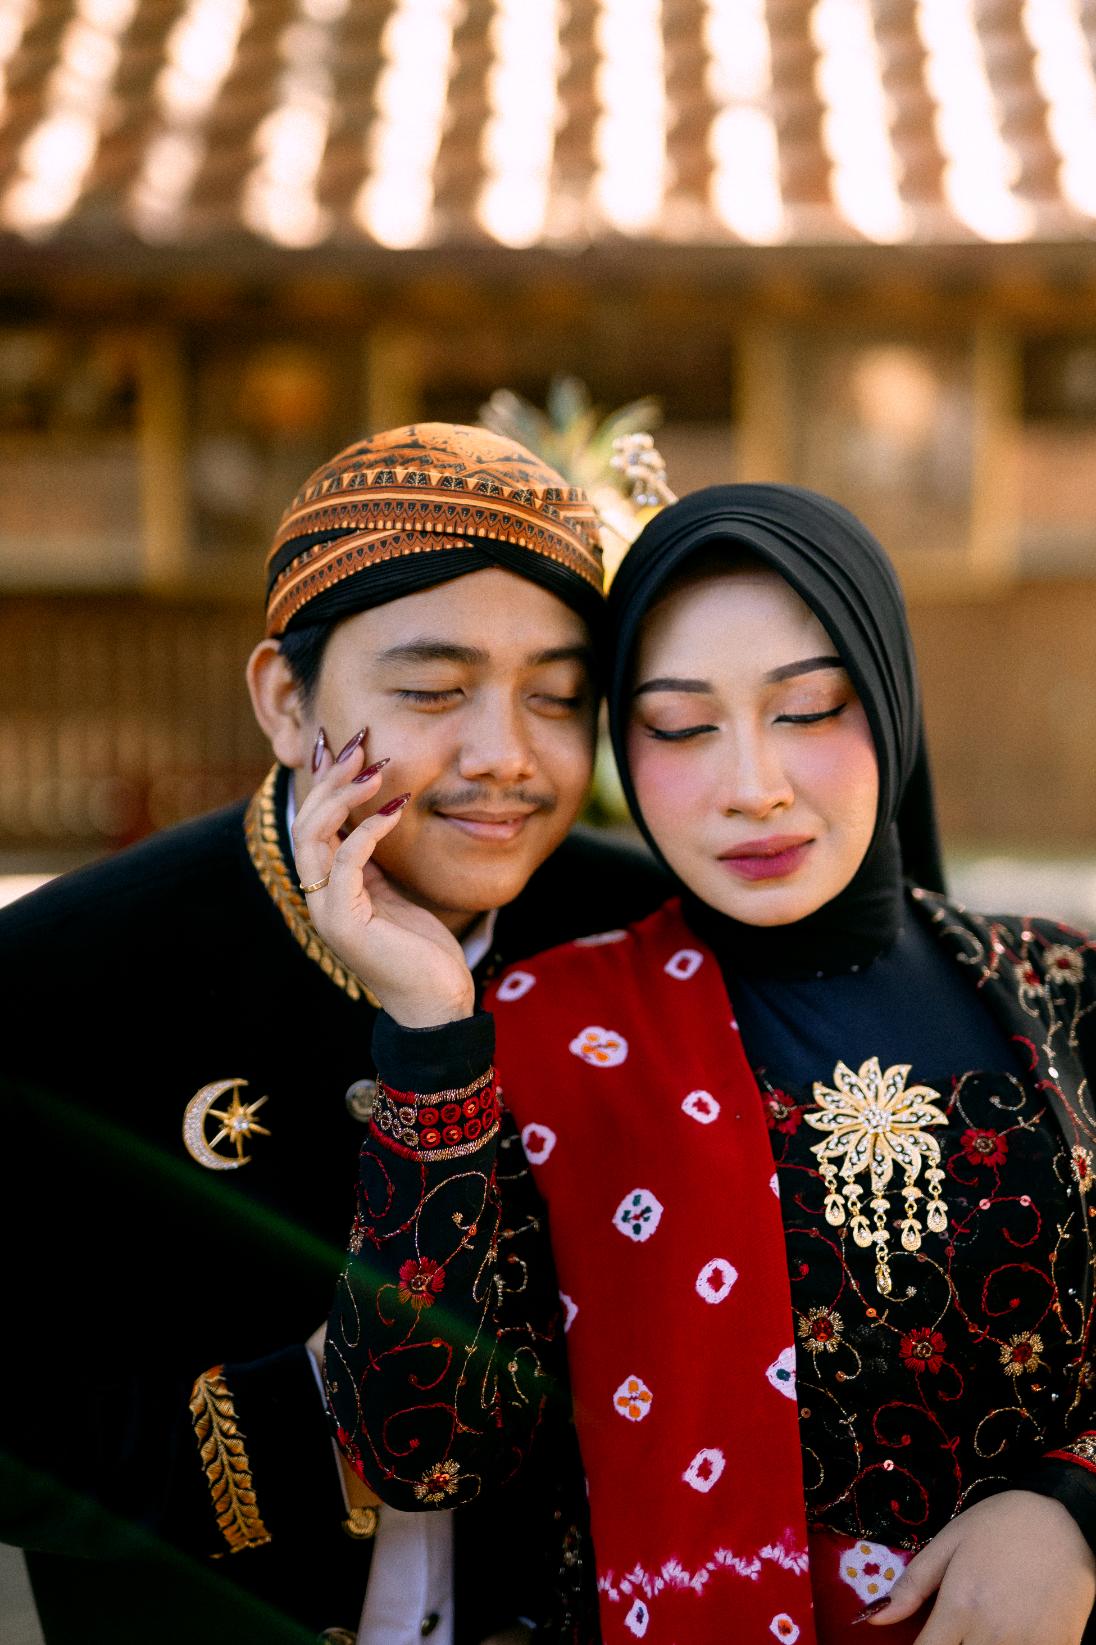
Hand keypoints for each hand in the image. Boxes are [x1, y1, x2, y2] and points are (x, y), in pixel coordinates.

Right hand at [292, 732, 474, 1026]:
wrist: (436, 1002)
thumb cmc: (420, 950)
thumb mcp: (393, 893)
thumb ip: (372, 860)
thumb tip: (372, 813)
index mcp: (328, 888)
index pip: (314, 823)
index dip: (324, 782)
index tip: (341, 744)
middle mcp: (319, 898)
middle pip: (308, 822)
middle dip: (330, 778)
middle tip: (358, 743)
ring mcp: (327, 912)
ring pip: (314, 837)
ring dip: (341, 796)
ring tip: (371, 767)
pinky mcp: (345, 924)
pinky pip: (346, 862)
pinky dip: (367, 829)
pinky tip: (395, 807)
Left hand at [870, 1490, 1094, 1643]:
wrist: (1064, 1518)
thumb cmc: (999, 1525)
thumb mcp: (948, 1543)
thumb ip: (912, 1586)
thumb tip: (874, 1618)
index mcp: (960, 1608)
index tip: (923, 1641)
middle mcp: (993, 1634)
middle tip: (956, 1631)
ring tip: (980, 1629)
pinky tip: (1014, 1632)